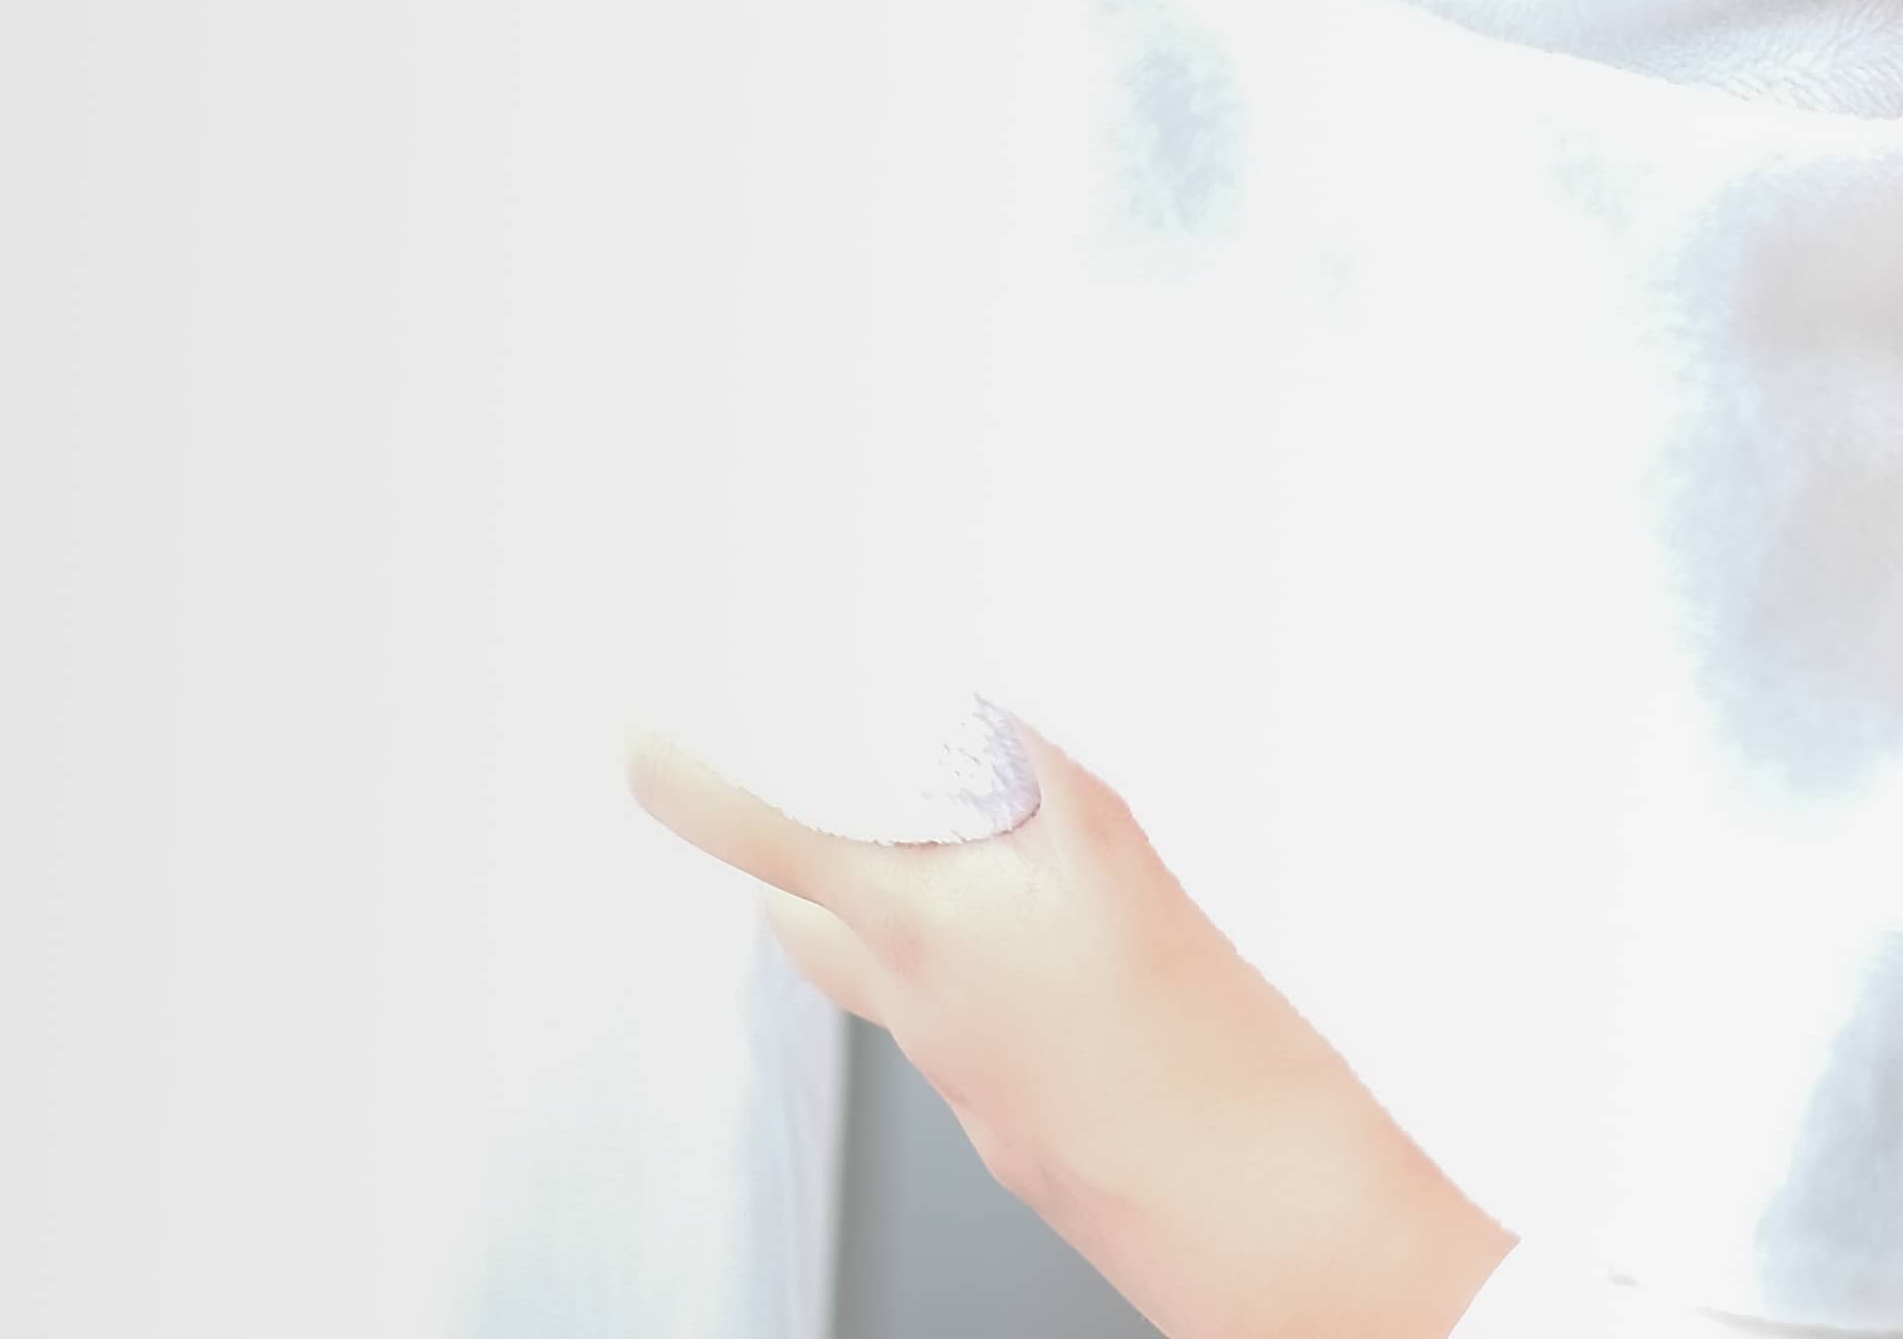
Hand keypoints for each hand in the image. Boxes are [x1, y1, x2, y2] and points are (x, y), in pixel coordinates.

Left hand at [628, 726, 1510, 1338]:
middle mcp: (922, 1013)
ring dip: (890, 908)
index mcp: (922, 934)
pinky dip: (982, 970)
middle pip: (805, 922)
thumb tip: (990, 685)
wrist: (1261, 1217)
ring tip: (961, 846)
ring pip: (888, 978)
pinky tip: (1057, 949)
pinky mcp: (1024, 1119)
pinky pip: (970, 1028)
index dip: (690, 788)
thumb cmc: (1198, 1059)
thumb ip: (1043, 759)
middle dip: (791, 849)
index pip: (765, 843)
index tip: (641, 745)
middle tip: (811, 776)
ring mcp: (967, 1079)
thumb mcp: (1121, 854)